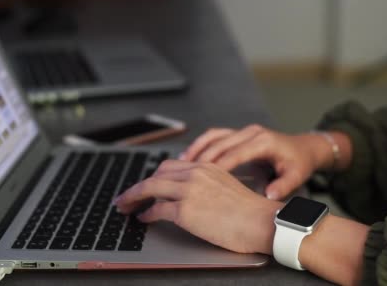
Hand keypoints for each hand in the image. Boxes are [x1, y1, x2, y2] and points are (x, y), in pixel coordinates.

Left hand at [114, 160, 281, 254]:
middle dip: (139, 186)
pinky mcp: (185, 211)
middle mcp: (196, 174)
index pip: (172, 166)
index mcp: (207, 167)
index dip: (155, 176)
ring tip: (126, 206)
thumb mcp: (227, 187)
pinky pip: (156, 210)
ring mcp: (189, 191)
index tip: (148, 185)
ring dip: (133, 197)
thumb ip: (208, 186)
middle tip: (129, 196)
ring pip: (150, 188)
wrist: (260, 222)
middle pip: (157, 174)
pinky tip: (144, 219)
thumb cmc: (250, 211)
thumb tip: (192, 197)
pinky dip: (146, 214)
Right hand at [179, 124, 333, 199]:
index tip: (202, 178)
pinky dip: (201, 145)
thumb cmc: (299, 163)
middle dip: (201, 158)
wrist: (304, 148)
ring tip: (179, 165)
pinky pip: (216, 136)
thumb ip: (283, 185)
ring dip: (196, 149)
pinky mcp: (239, 134)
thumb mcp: (296, 176)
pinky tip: (188, 157)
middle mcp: (252, 133)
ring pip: (214, 136)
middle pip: (220, 143)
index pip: (236, 153)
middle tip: (182, 174)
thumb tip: (269, 194)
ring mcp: (244, 131)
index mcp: (264, 141)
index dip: (219, 166)